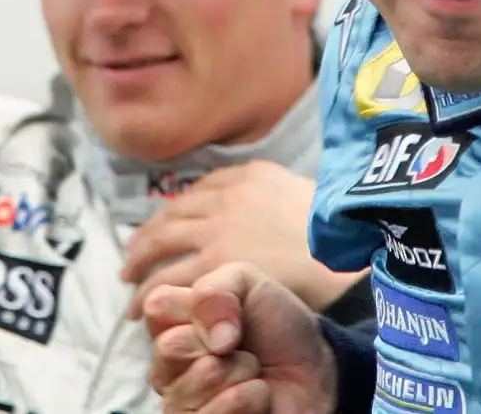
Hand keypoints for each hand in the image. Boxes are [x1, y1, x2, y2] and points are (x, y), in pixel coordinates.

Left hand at [121, 160, 362, 317]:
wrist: (350, 251)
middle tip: (135, 256)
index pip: (199, 190)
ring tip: (130, 283)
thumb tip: (272, 206)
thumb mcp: (308, 193)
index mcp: (250, 175)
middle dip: (148, 236)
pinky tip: (141, 306)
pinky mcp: (217, 263)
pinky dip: (148, 292)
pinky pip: (169, 277)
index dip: (176, 211)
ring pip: (161, 243)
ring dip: (139, 264)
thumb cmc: (339, 233)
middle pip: (171, 213)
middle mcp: (228, 196)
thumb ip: (279, 195)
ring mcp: (219, 228)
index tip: (166, 225)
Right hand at [145, 263, 336, 413]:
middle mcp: (170, 364)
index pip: (156, 308)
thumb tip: (210, 336)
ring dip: (236, 373)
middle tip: (241, 346)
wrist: (314, 367)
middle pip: (169, 348)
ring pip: (187, 387)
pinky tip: (257, 395)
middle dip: (220, 343)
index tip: (230, 315)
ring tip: (253, 372)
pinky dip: (240, 401)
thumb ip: (215, 290)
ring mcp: (183, 400)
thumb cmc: (277, 325)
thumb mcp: (248, 283)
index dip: (200, 309)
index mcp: (173, 323)